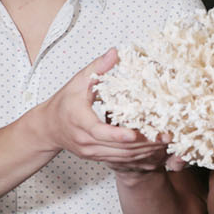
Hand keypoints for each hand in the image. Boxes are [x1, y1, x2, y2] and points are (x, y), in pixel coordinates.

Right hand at [40, 49, 174, 167]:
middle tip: (165, 136)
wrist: (48, 128)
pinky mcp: (97, 157)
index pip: (98, 131)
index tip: (133, 134)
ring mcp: (91, 152)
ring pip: (121, 157)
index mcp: (80, 121)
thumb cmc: (64, 103)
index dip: (116, 134)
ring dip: (144, 152)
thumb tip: (115, 52)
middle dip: (143, 143)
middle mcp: (86, 141)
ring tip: (165, 143)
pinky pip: (120, 161)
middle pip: (117, 147)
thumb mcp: (77, 82)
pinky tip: (153, 150)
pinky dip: (138, 157)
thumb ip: (97, 68)